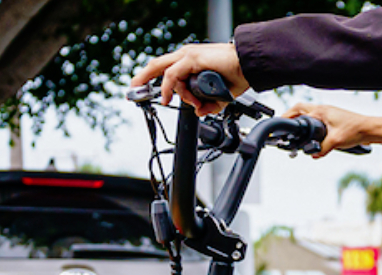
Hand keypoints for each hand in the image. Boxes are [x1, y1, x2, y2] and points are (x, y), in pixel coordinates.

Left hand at [132, 43, 248, 116]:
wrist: (249, 64)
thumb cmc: (238, 74)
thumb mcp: (220, 95)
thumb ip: (209, 104)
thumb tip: (199, 111)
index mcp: (191, 60)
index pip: (167, 68)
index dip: (156, 79)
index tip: (150, 92)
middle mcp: (186, 55)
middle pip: (157, 64)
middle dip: (142, 77)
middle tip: (133, 90)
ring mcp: (187, 55)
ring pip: (164, 72)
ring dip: (166, 91)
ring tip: (177, 102)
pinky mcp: (191, 59)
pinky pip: (172, 75)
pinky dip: (167, 88)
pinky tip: (166, 98)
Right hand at [281, 103, 381, 157]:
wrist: (370, 130)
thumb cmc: (356, 131)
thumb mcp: (336, 142)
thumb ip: (321, 149)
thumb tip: (312, 154)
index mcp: (321, 111)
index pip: (297, 111)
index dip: (287, 117)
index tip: (280, 125)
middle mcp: (323, 109)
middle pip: (300, 109)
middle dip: (290, 116)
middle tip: (284, 125)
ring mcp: (328, 113)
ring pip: (308, 113)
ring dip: (300, 119)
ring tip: (294, 129)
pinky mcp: (333, 119)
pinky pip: (316, 119)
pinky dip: (310, 124)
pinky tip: (309, 133)